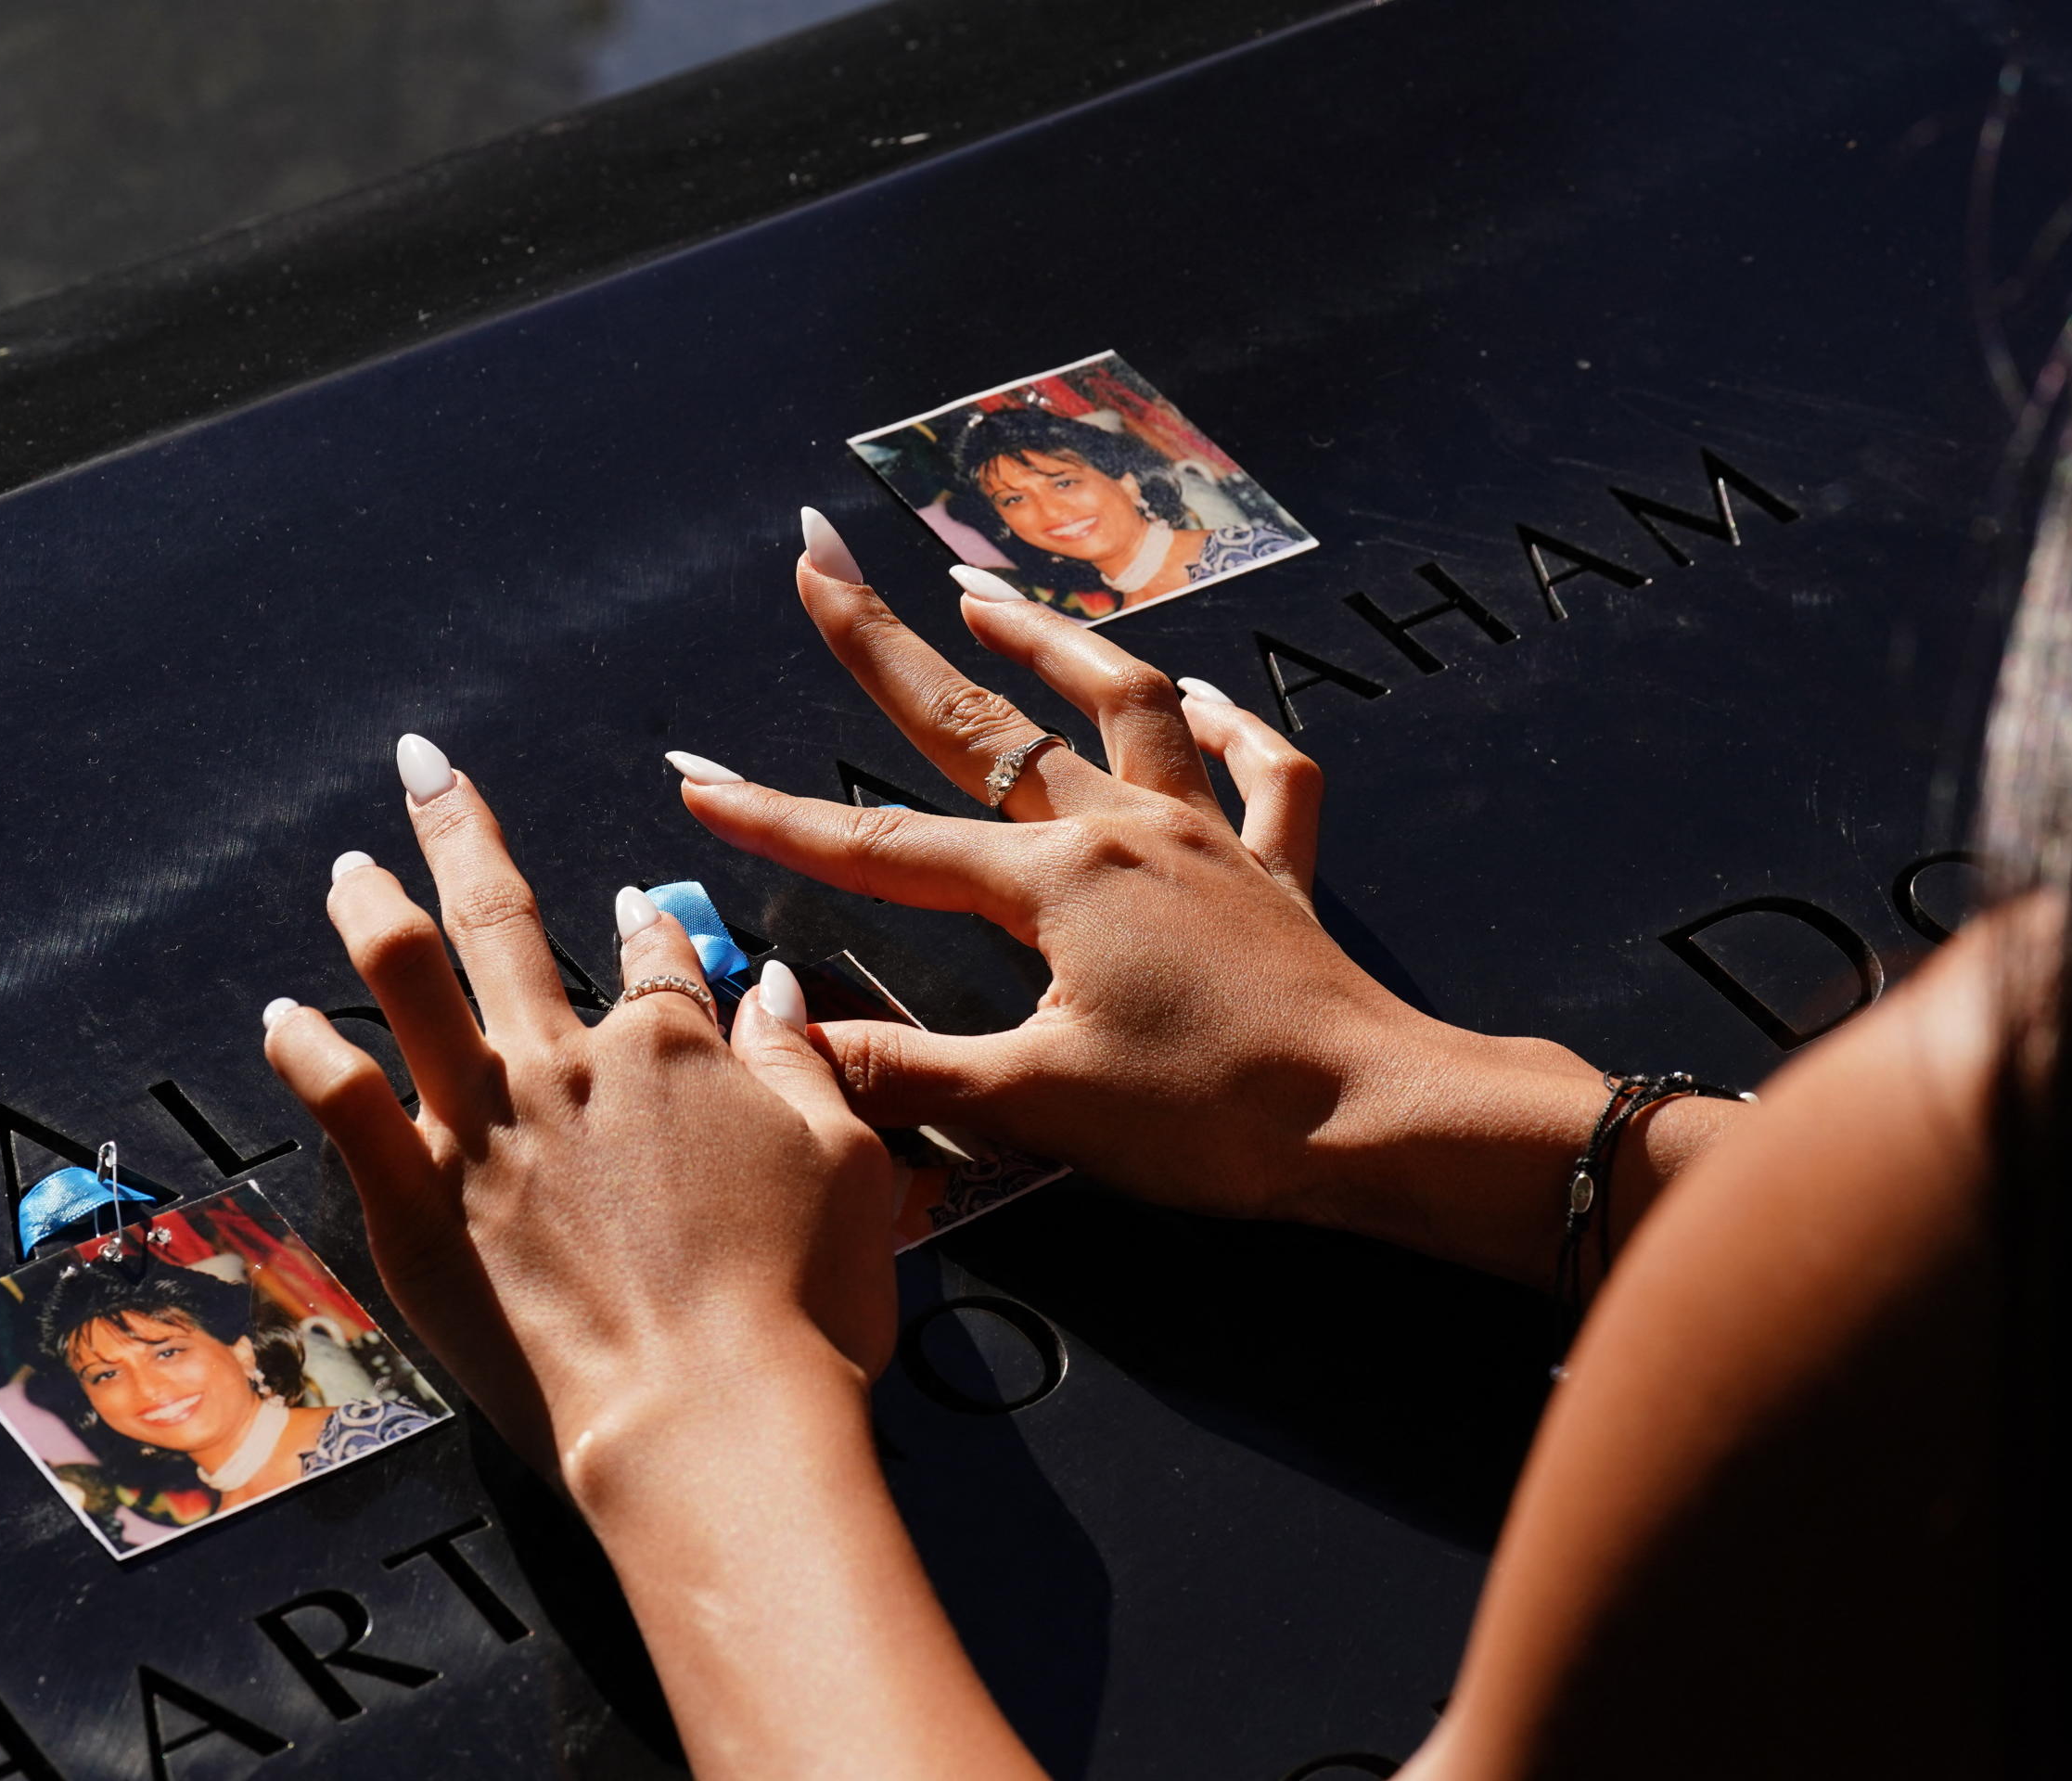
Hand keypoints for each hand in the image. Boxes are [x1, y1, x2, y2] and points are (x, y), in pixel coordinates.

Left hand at [260, 739, 897, 1500]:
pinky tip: (280, 1015)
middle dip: (459, 828)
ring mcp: (482, 1130)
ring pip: (405, 981)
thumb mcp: (847, 1163)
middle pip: (503, 918)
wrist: (711, 1423)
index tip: (641, 909)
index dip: (653, 926)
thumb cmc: (800, 1309)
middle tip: (424, 769)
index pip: (660, 955)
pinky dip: (303, 1047)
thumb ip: (800, 1066)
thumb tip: (770, 991)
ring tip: (348, 865)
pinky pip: (339, 1101)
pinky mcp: (417, 1207)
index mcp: (673, 1050)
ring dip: (369, 908)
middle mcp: (566, 1066)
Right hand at [668, 512, 1689, 1284]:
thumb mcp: (1035, 1105)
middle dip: (883, 642)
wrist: (1379, 1120)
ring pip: (1125, 703)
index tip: (692, 776)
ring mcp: (1208, 840)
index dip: (776, 817)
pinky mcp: (1280, 873)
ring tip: (981, 589)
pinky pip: (1265, 771)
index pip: (883, 844)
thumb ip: (904, 1071)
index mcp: (1056, 881)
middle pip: (981, 722)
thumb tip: (788, 1044)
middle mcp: (1126, 831)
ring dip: (1050, 639)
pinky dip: (1229, 725)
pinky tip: (1201, 699)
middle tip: (816, 560)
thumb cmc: (1212, 1119)